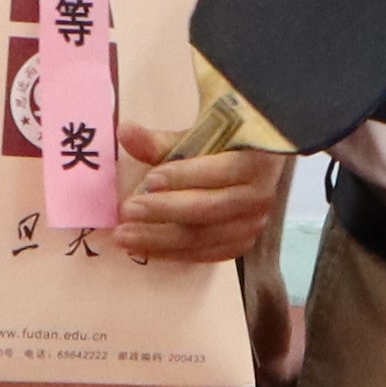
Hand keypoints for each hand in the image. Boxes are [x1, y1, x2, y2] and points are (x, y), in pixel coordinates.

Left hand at [110, 120, 286, 268]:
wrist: (251, 164)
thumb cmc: (223, 144)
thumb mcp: (195, 135)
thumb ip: (161, 140)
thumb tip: (125, 132)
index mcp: (256, 161)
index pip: (218, 172)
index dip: (184, 177)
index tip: (150, 179)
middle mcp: (260, 196)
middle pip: (209, 209)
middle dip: (164, 210)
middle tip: (127, 210)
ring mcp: (253, 224)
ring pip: (204, 238)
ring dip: (160, 239)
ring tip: (125, 236)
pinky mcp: (241, 242)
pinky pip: (205, 254)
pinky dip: (173, 253)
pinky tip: (144, 249)